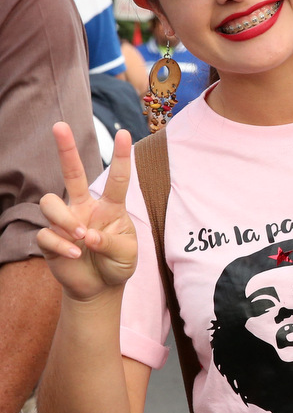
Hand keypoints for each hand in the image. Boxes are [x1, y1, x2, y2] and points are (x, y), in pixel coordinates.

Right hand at [36, 123, 137, 300]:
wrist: (100, 287)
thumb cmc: (117, 263)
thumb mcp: (126, 254)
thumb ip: (110, 242)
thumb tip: (88, 235)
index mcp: (111, 206)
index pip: (117, 178)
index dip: (121, 156)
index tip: (124, 132)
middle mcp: (86, 207)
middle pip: (72, 173)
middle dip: (65, 149)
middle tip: (59, 125)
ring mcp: (66, 221)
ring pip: (51, 202)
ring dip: (65, 220)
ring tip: (82, 238)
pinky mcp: (50, 239)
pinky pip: (46, 233)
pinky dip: (62, 245)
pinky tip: (75, 254)